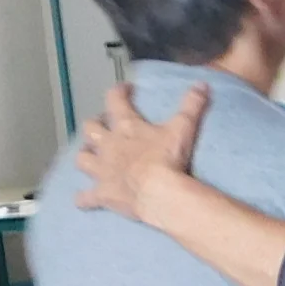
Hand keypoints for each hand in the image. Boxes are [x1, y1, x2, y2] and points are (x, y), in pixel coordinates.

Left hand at [74, 81, 205, 217]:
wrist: (158, 192)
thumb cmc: (168, 159)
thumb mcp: (183, 128)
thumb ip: (191, 105)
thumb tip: (202, 84)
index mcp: (126, 127)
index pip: (115, 100)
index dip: (118, 92)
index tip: (125, 90)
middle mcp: (108, 145)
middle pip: (90, 129)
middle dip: (95, 126)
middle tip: (104, 127)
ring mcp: (102, 171)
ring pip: (82, 159)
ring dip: (85, 157)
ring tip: (90, 157)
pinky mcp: (102, 194)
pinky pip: (85, 198)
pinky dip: (83, 199)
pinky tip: (83, 200)